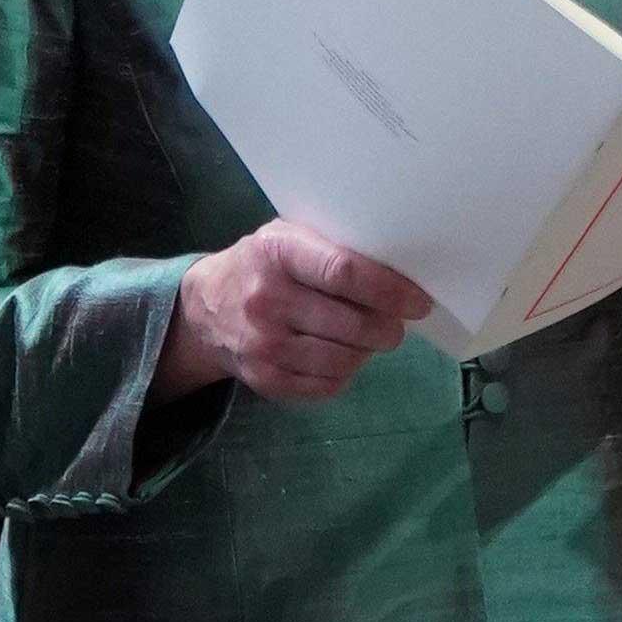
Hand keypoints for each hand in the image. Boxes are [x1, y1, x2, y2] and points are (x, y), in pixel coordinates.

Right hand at [156, 221, 434, 403]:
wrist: (203, 308)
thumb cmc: (264, 264)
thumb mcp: (291, 237)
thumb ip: (336, 248)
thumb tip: (403, 272)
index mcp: (279, 251)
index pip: (344, 272)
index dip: (390, 291)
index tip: (418, 303)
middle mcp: (266, 298)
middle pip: (350, 323)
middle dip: (387, 329)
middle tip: (397, 324)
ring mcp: (261, 343)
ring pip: (342, 359)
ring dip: (368, 352)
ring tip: (370, 338)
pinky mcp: (262, 379)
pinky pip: (324, 384)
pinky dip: (345, 373)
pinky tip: (342, 355)